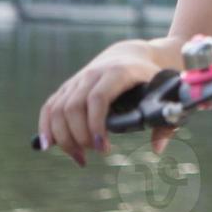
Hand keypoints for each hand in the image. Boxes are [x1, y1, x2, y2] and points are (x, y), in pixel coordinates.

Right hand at [36, 40, 174, 166]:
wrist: (133, 54)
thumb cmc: (150, 78)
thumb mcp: (163, 94)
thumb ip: (166, 121)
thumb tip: (157, 148)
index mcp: (118, 72)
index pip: (98, 98)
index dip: (96, 124)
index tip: (104, 148)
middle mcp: (93, 74)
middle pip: (74, 107)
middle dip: (80, 137)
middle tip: (95, 154)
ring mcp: (77, 80)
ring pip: (58, 109)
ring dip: (63, 138)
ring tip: (79, 158)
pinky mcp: (67, 87)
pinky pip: (49, 107)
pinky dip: (46, 127)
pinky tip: (49, 146)